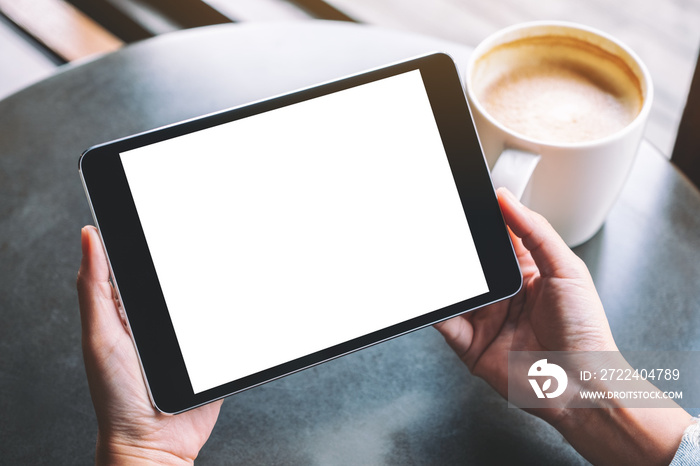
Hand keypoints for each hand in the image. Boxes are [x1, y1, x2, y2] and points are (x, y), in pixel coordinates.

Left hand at [77, 226, 221, 464]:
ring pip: (206, 299)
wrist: (156, 443)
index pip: (139, 264)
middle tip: (208, 229)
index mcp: (127, 311)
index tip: (162, 212)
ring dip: (219, 283)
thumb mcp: (101, 335)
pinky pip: (227, 326)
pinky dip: (236, 312)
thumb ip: (95, 288)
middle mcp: (158, 321)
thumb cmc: (118, 397)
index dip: (149, 239)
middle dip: (192, 257)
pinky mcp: (212, 353)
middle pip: (178, 278)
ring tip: (233, 258)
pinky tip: (244, 296)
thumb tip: (88, 236)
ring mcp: (186, 337)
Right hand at [435, 188, 690, 464]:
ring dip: (442, 278)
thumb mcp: (567, 270)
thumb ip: (536, 232)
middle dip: (456, 248)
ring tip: (430, 259)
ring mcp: (484, 319)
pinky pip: (444, 323)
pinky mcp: (470, 345)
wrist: (580, 386)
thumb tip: (507, 199)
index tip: (467, 200)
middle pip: (471, 263)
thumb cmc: (585, 333)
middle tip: (442, 228)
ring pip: (454, 291)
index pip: (498, 238)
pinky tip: (431, 297)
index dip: (483, 220)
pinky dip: (433, 310)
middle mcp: (503, 295)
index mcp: (527, 273)